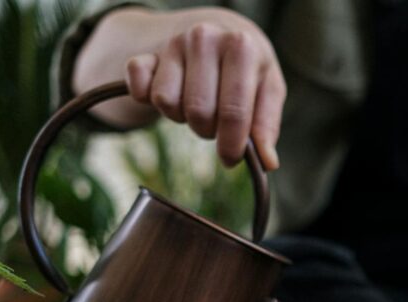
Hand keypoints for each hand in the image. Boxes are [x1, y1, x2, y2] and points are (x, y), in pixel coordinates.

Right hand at [122, 11, 285, 169]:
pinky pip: (140, 91)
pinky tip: (171, 93)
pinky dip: (149, 102)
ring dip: (182, 116)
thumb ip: (267, 125)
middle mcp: (205, 38)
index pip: (234, 111)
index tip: (231, 159)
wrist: (216, 32)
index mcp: (241, 47)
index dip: (231, 144)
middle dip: (208, 129)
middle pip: (199, 112)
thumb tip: (267, 162)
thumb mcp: (268, 89)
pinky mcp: (144, 53)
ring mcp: (172, 43)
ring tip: (197, 102)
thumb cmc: (247, 69)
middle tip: (216, 121)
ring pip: (168, 105)